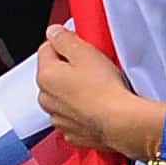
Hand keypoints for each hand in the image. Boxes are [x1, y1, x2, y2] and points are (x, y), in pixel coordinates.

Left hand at [36, 23, 149, 157]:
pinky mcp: (72, 132)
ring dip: (75, 89)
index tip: (79, 46)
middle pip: (54, 74)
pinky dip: (82, 109)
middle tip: (91, 66)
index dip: (65, 44)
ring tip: (97, 86)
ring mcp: (58, 117)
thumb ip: (64, 39)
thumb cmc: (104, 89)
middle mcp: (46, 99)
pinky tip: (97, 104)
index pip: (46, 49)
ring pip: (63, 96)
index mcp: (45, 75)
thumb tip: (54, 33)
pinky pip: (74, 114)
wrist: (120, 122)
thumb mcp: (85, 52)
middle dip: (69, 68)